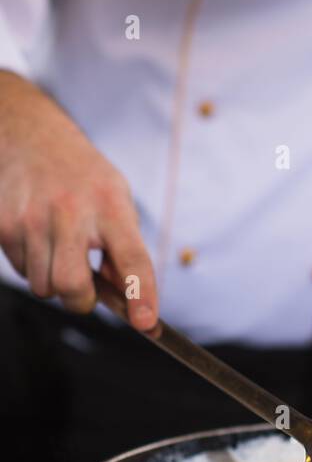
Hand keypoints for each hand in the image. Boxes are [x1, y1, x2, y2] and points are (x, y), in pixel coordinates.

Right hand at [0, 72, 157, 329]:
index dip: (141, 294)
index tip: (146, 324)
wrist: (32, 138)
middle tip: (85, 288)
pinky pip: (20, 271)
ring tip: (60, 247)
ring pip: (43, 286)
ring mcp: (33, 218)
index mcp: (111, 205)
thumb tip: (129, 302)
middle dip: (80, 300)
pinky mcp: (3, 225)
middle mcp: (72, 211)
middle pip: (73, 287)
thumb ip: (123, 249)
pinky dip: (32, 265)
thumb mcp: (117, 201)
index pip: (132, 257)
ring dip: (54, 281)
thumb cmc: (85, 178)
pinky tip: (38, 237)